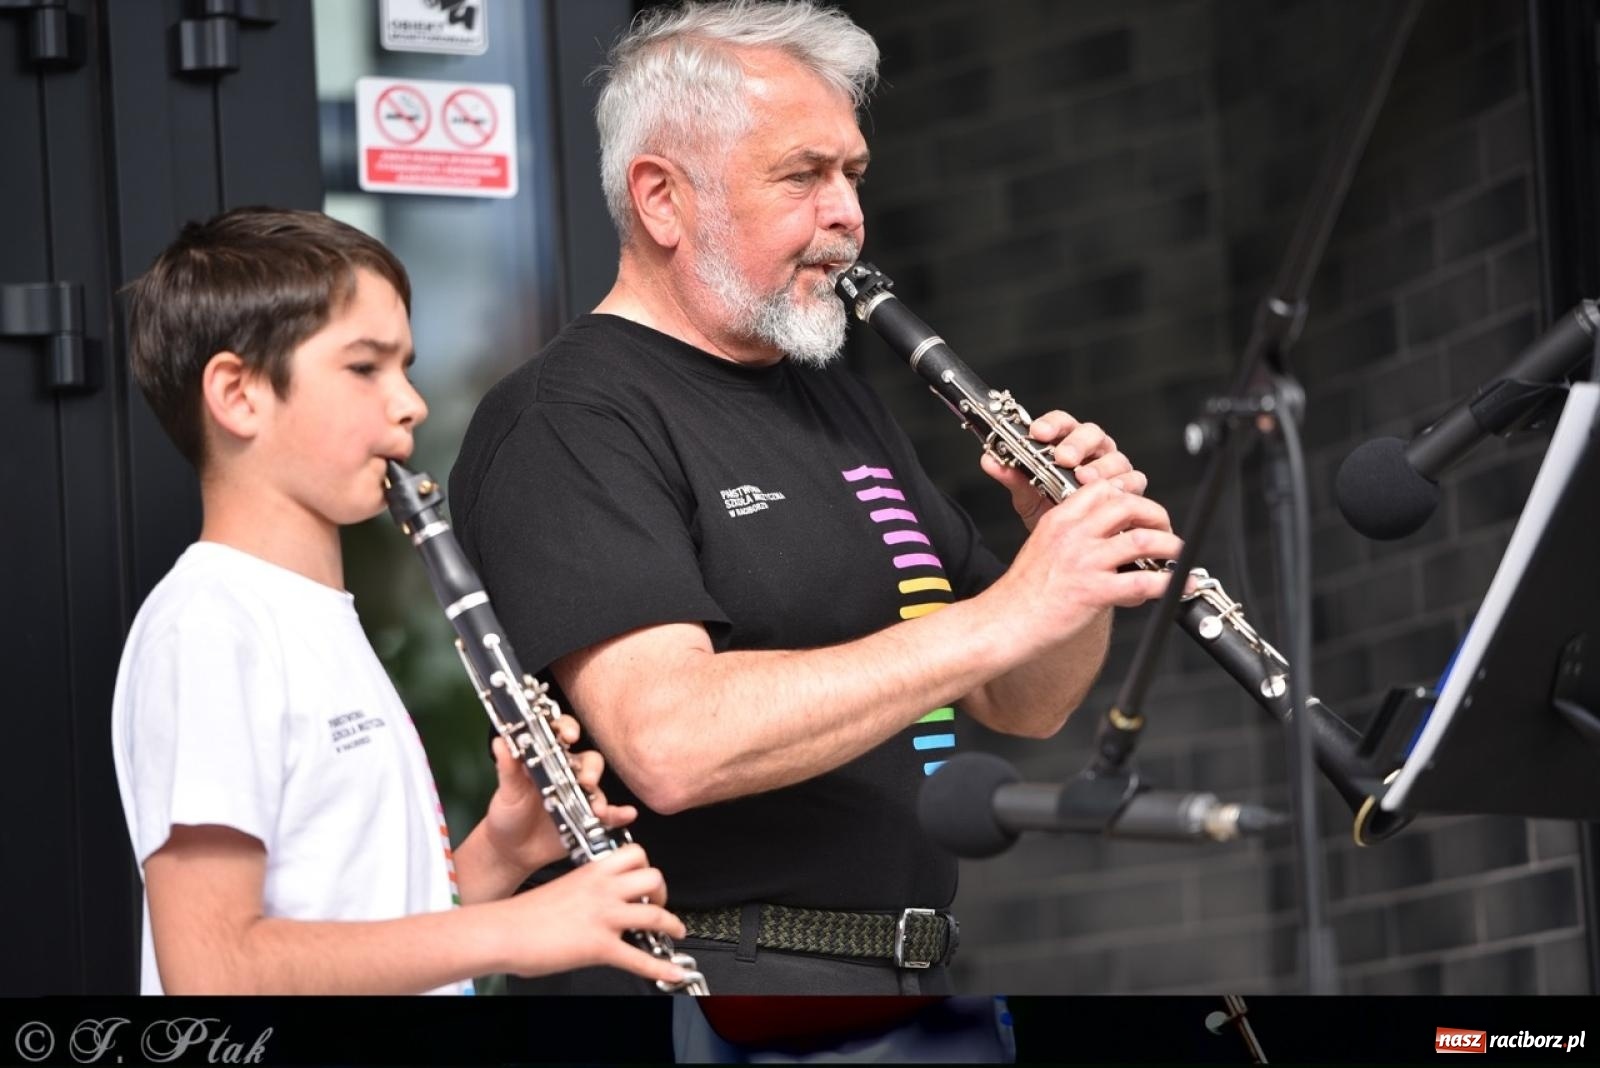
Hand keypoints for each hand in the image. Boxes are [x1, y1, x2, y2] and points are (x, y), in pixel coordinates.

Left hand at [481, 725, 637, 876]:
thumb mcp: (506, 791)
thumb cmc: (507, 815)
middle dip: (591, 768)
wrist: (511, 851)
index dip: (568, 729)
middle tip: (585, 780)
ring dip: (601, 796)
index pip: (561, 734)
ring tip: (596, 809)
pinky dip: (619, 814)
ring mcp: (579, 797)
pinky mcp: (588, 819)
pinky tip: (626, 815)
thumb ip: (507, 767)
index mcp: (546, 760)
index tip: (569, 735)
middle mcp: (568, 774)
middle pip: (589, 760)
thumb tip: (500, 742)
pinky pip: (608, 814)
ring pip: (598, 788)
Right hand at [499, 843, 688, 984]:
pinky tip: (673, 973)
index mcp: (592, 872)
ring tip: (676, 931)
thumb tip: (596, 903)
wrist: (503, 931)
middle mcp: (603, 890)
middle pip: (653, 876)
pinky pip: (640, 958)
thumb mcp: (562, 887)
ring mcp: (604, 917)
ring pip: (655, 913)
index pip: (634, 853)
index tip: (646, 878)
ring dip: (672, 924)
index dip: (646, 866)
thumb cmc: (522, 914)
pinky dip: (662, 968)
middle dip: (663, 891)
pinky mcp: (600, 946)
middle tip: (658, 903)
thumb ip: (585, 890)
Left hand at [980, 409, 1148, 531]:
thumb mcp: (1027, 495)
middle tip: (1063, 457)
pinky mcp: (1130, 487)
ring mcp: (1114, 467)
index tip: (1038, 432)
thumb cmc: (1051, 509)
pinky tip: (1110, 493)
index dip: (1052, 424)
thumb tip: (989, 459)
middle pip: (1092, 434)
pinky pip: (1133, 480)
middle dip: (1077, 444)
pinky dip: (1123, 486)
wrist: (1068, 545)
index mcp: (1067, 443)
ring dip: (1100, 466)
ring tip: (1084, 478)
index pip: (1062, 423)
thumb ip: (1011, 476)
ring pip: (1114, 456)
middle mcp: (1094, 451)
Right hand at [992, 478, 1184, 650]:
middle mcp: (1074, 535)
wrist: (1004, 622)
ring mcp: (1085, 561)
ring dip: (1171, 547)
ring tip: (1178, 555)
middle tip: (1166, 529)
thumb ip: (1075, 536)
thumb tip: (1112, 538)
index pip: (1103, 489)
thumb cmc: (1022, 593)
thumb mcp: (1043, 547)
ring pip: (1144, 540)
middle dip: (1157, 515)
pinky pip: (1143, 582)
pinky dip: (1169, 583)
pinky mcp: (1094, 590)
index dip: (1129, 496)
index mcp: (1060, 520)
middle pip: (1128, 506)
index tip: (1140, 511)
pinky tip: (1177, 587)